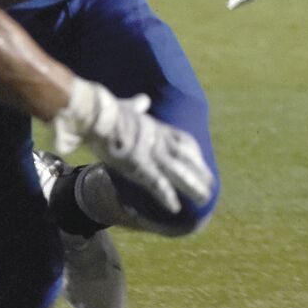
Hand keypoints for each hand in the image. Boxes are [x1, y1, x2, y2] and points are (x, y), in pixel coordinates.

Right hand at [50, 79, 213, 214]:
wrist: (95, 112)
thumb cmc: (106, 109)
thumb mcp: (126, 105)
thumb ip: (137, 105)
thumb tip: (143, 99)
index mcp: (155, 127)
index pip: (182, 140)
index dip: (193, 153)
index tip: (201, 161)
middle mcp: (158, 140)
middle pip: (186, 158)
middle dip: (200, 172)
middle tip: (212, 185)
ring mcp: (151, 153)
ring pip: (178, 172)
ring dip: (192, 186)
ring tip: (204, 199)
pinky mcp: (140, 165)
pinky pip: (157, 184)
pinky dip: (166, 196)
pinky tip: (175, 208)